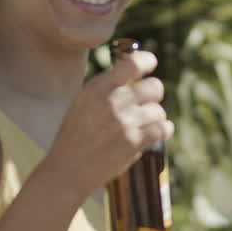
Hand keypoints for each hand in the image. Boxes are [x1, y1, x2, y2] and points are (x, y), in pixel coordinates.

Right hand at [42, 49, 173, 199]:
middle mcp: (112, 101)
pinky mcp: (134, 142)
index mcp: (97, 87)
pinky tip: (155, 133)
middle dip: (153, 95)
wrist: (68, 170)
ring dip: (154, 118)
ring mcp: (124, 122)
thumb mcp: (82, 103)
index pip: (133, 63)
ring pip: (159, 111)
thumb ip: (106, 87)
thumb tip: (136, 72)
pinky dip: (163, 131)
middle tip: (145, 104)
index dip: (147, 61)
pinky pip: (164, 128)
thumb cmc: (75, 136)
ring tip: (141, 126)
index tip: (151, 63)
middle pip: (154, 86)